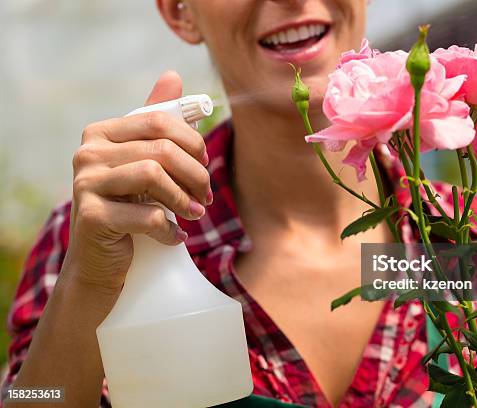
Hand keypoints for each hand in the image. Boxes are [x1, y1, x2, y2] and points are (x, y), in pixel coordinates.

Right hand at [64, 71, 210, 293]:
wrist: (99, 261)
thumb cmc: (127, 208)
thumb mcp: (142, 163)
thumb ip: (154, 123)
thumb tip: (172, 76)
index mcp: (101, 133)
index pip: (160, 121)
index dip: (193, 143)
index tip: (206, 166)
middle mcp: (87, 153)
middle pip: (161, 149)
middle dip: (196, 174)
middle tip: (206, 197)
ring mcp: (85, 184)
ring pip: (154, 176)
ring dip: (184, 200)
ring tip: (195, 215)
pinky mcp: (92, 217)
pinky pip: (148, 214)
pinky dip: (170, 229)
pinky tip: (175, 237)